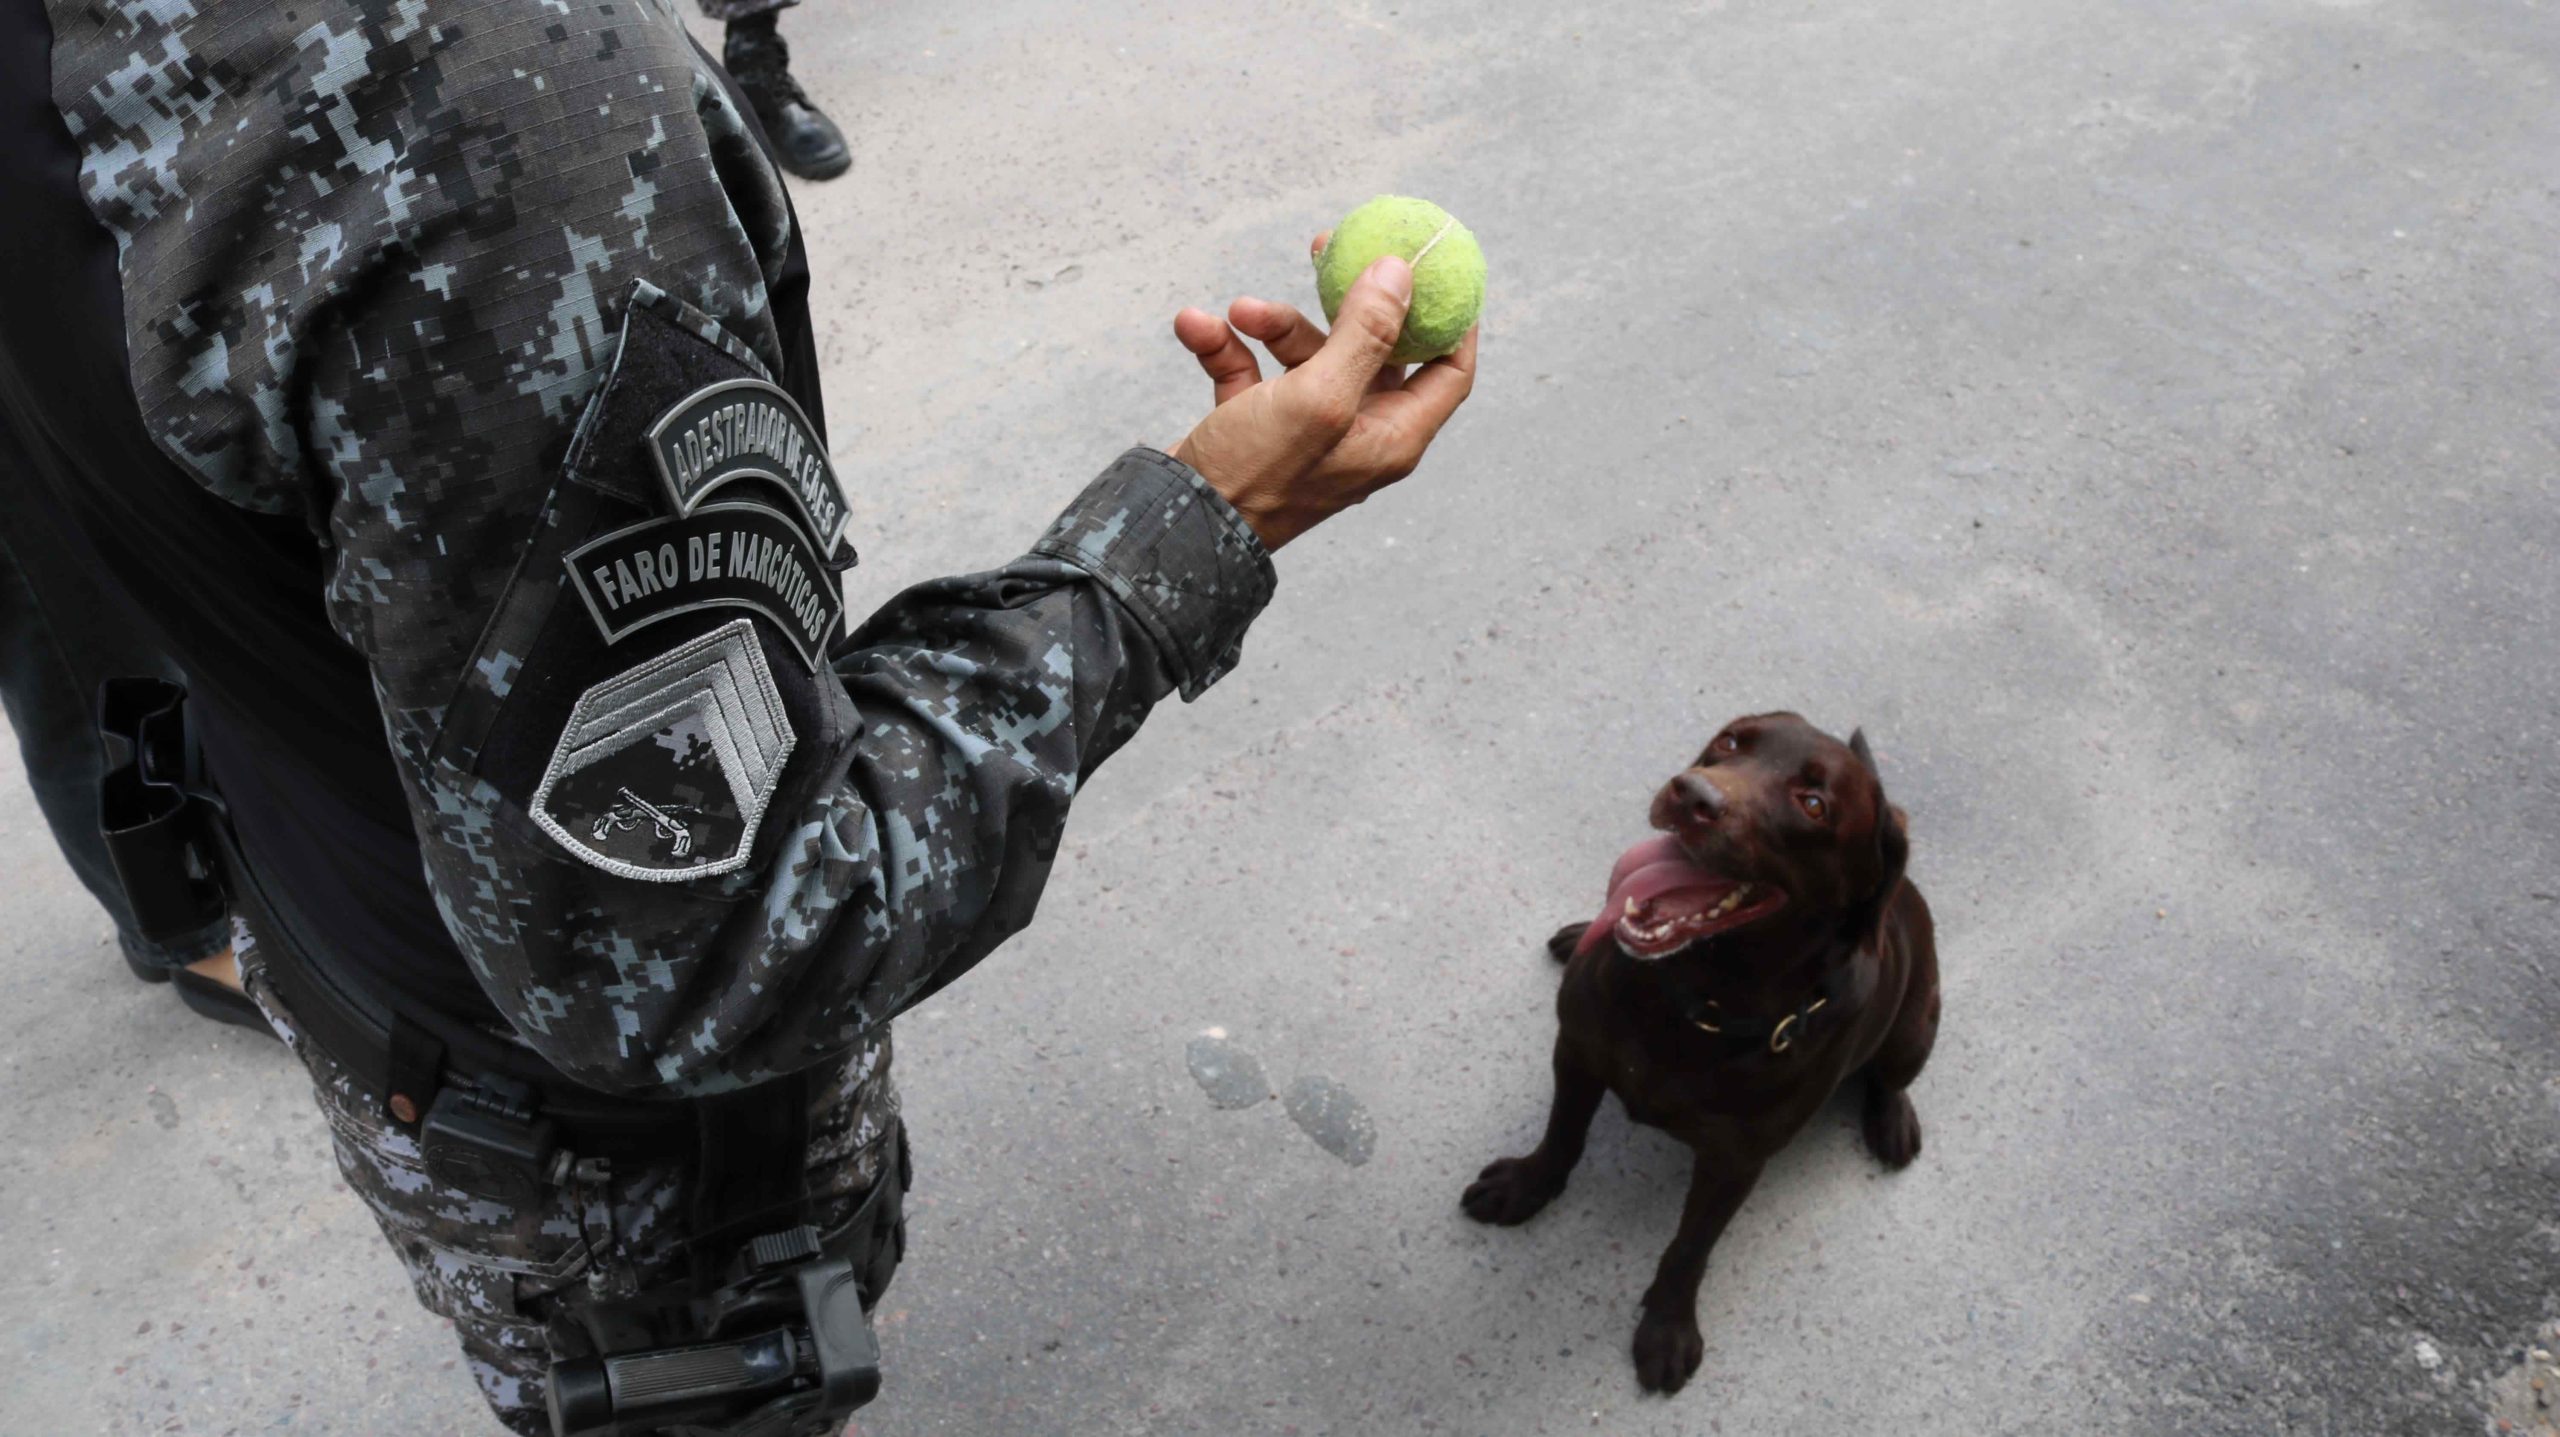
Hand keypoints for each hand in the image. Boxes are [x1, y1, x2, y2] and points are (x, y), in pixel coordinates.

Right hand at [1169, 233, 1476, 549]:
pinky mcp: (1255, 424)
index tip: (1436, 269)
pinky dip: (1226, 344)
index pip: (1448, 372)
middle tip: (1331, 250)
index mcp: (1391, 436)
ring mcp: (1305, 430)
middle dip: (1346, 300)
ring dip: (1271, 322)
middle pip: (1372, 349)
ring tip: (1242, 310)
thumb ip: (1365, 332)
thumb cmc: (1257, 474)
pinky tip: (1196, 326)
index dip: (1450, 319)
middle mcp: (1357, 433)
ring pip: (1305, 353)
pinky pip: (1249, 369)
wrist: (1176, 524)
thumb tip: (1400, 270)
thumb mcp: (1320, 395)